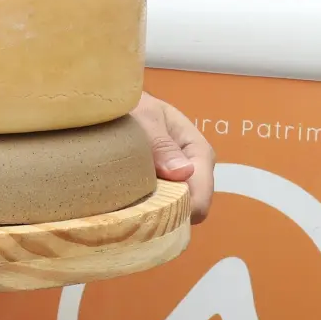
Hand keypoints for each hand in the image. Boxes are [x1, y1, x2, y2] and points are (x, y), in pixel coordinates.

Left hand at [131, 93, 214, 223]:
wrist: (119, 106)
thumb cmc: (135, 107)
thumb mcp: (146, 118)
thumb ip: (160, 143)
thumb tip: (182, 173)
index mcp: (199, 151)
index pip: (201, 192)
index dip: (181, 208)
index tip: (150, 213)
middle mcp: (195, 171)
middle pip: (191, 208)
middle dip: (167, 213)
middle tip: (132, 209)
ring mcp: (181, 183)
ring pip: (177, 212)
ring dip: (155, 214)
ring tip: (127, 205)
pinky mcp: (165, 191)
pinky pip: (163, 212)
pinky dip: (147, 212)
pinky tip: (127, 205)